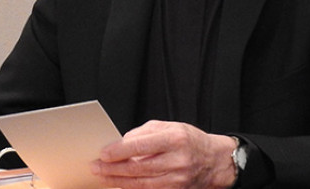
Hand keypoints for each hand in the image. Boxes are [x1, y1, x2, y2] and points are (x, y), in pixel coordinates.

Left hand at [90, 120, 236, 188]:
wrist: (214, 161)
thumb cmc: (188, 140)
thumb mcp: (168, 126)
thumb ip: (143, 133)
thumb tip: (120, 143)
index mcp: (175, 139)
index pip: (142, 146)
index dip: (120, 150)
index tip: (103, 153)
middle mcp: (177, 161)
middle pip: (139, 167)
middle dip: (113, 168)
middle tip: (96, 166)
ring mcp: (177, 180)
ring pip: (142, 183)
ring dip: (118, 181)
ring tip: (102, 176)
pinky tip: (119, 185)